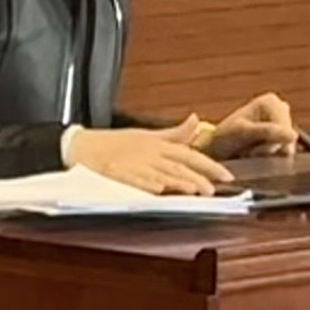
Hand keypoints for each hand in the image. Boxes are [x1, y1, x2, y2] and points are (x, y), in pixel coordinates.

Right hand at [66, 116, 233, 194]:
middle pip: (178, 166)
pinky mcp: (117, 173)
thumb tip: (196, 120)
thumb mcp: (148, 135)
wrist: (83, 146)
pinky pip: (134, 179)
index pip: (189, 154)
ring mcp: (134, 164)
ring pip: (160, 174)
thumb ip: (175, 133)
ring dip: (177, 181)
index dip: (209, 165)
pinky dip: (146, 184)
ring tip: (193, 189)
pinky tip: (158, 189)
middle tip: (213, 189)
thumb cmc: (115, 143)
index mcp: (158, 145)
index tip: (227, 175)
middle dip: (197, 177)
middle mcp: (150, 154)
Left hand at [199, 92, 296, 159]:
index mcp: (271, 101)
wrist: (217, 150)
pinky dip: (272, 158)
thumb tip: (293, 136)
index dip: (271, 143)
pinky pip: (285, 153)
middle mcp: (280, 109)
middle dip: (271, 149)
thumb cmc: (226, 138)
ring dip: (270, 155)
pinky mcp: (283, 138)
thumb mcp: (244, 133)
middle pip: (287, 139)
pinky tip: (258, 155)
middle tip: (250, 151)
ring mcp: (283, 124)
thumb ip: (268, 133)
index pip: (284, 129)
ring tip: (252, 152)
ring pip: (287, 147)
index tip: (252, 147)